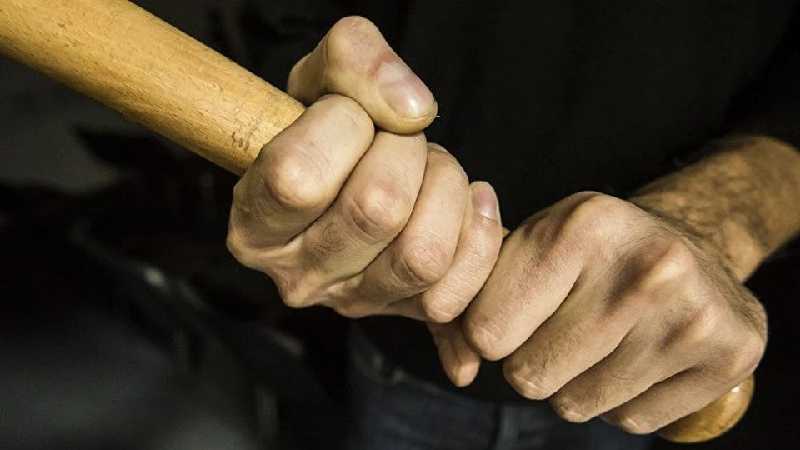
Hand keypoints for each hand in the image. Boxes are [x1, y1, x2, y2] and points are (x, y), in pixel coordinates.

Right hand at [226, 17, 502, 323]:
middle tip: (399, 138)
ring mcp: (354, 301)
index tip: (349, 114)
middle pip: (376, 210)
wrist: (360, 167)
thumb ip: (353, 60)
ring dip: (445, 186)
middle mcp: (297, 276)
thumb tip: (412, 110)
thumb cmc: (329, 125)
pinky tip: (467, 200)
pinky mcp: (407, 311)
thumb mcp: (322, 75)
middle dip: (405, 150)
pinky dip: (479, 230)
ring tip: (430, 167)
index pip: (299, 178)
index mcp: (254, 225)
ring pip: (423, 253)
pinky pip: (460, 282)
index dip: (343, 126)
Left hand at [456, 192, 765, 433]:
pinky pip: (631, 422)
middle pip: (529, 376)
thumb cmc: (590, 253)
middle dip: (534, 360)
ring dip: (576, 384)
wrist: (692, 248)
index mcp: (584, 226)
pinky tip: (640, 356)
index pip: (487, 331)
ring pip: (576, 406)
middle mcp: (646, 267)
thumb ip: (475, 292)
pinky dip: (622, 400)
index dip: (492, 330)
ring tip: (603, 339)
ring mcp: (692, 315)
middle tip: (564, 327)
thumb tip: (454, 354)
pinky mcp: (727, 355)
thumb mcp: (533, 245)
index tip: (517, 312)